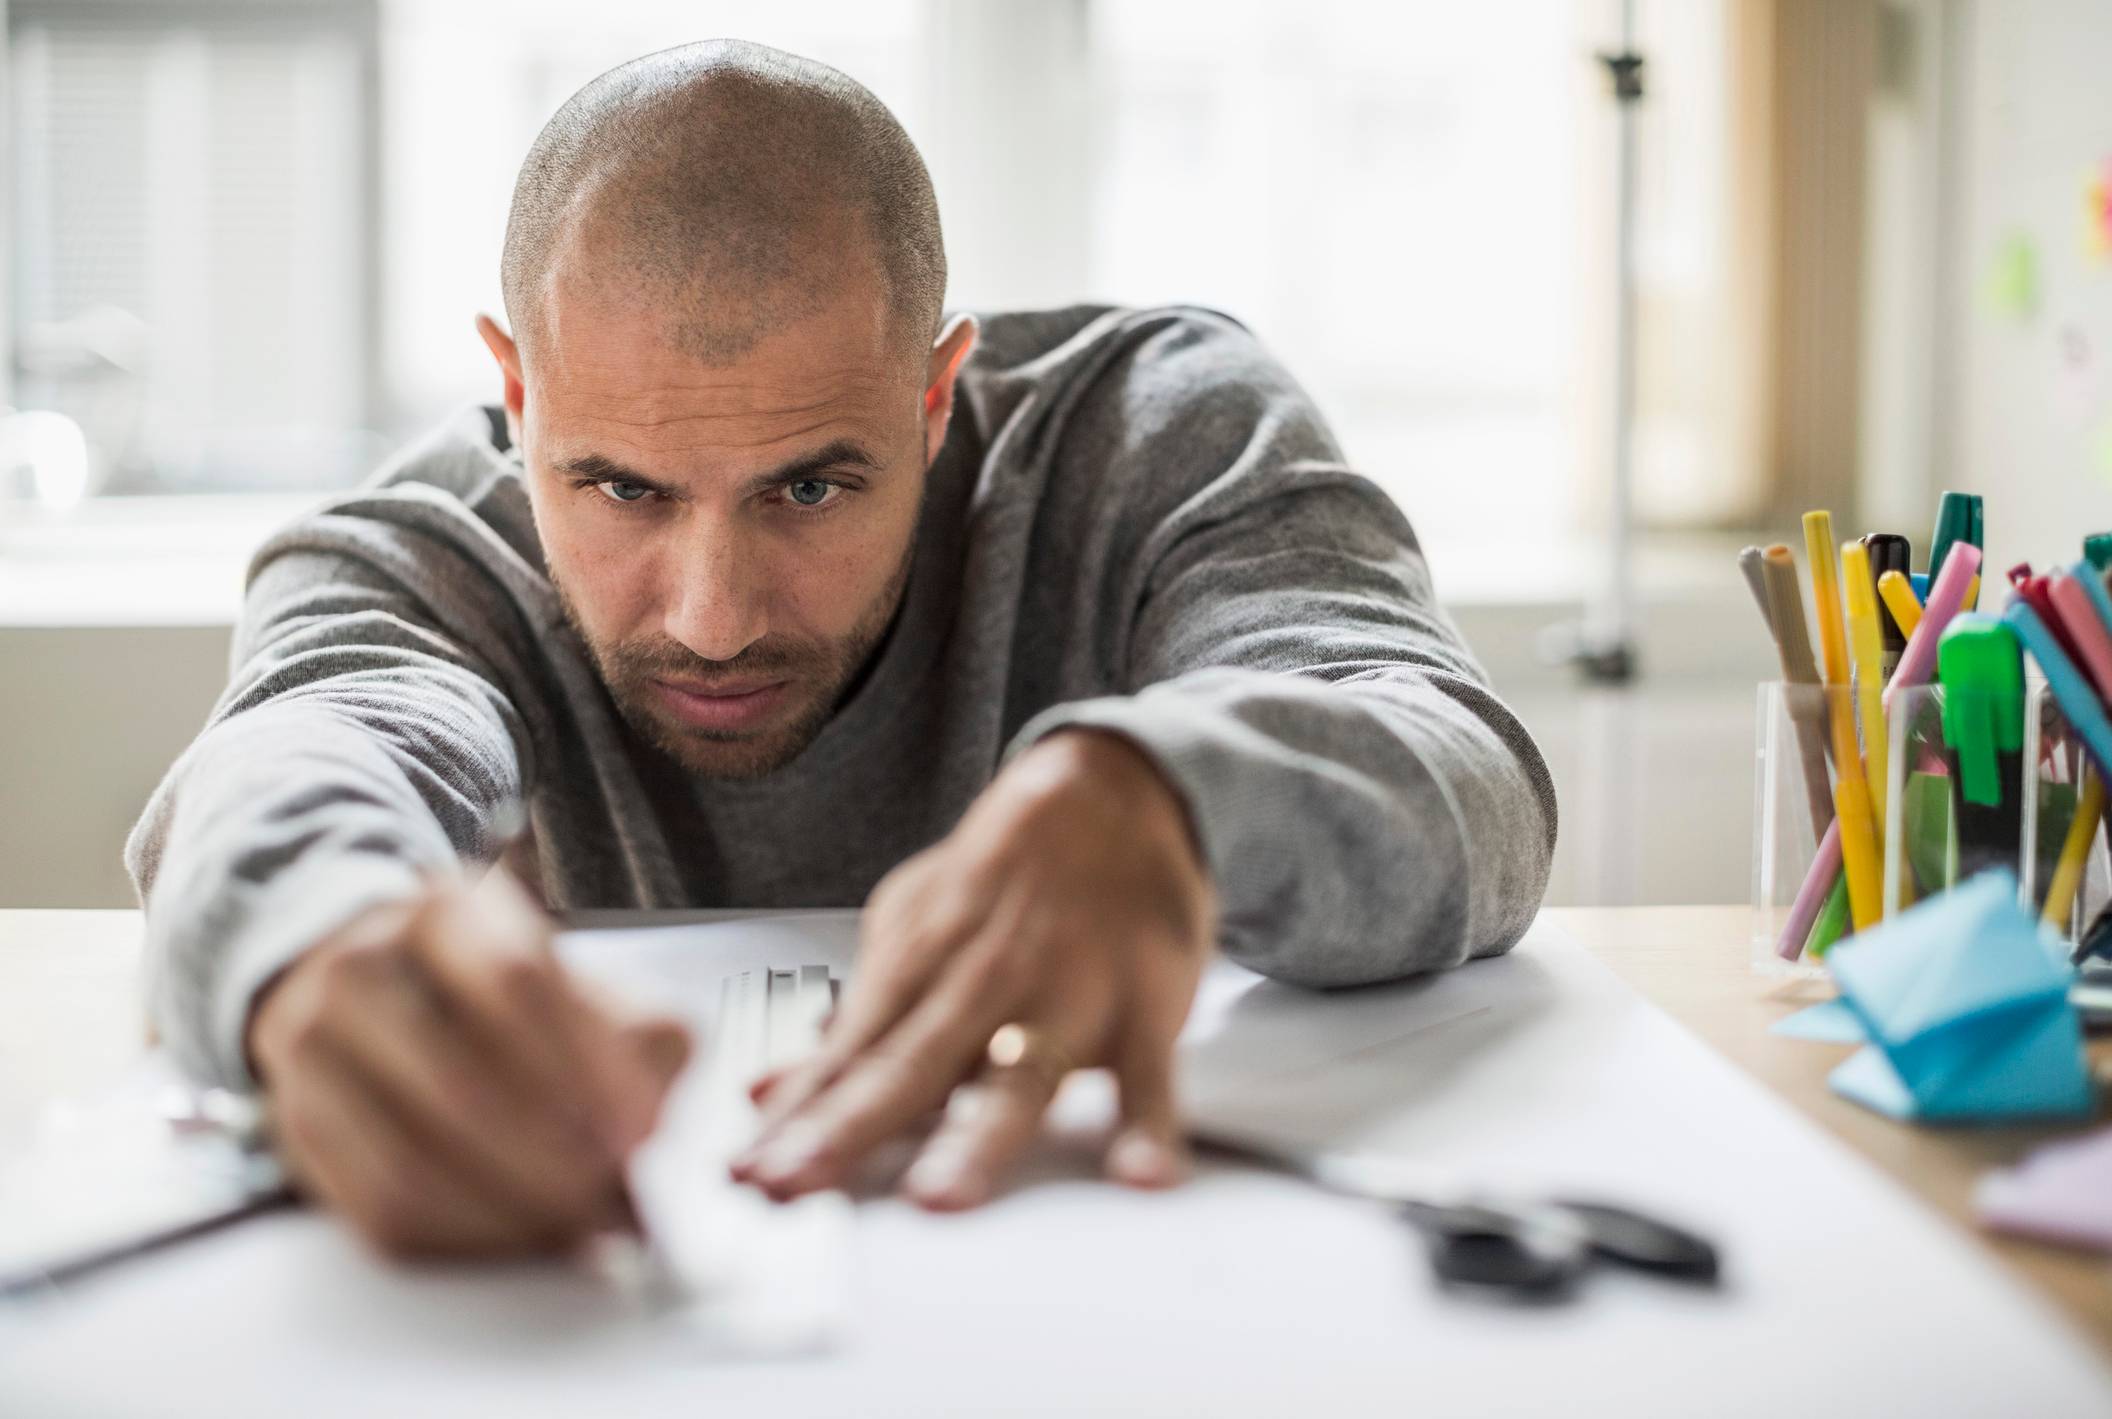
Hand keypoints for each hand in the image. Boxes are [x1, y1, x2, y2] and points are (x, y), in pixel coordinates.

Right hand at [247, 866, 691, 1259]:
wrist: (375, 985)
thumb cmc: (497, 994)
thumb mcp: (576, 980)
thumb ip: (637, 1033)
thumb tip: (651, 1119)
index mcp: (447, 911)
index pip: (517, 984)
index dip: (586, 1068)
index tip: (640, 1131)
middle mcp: (363, 966)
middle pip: (459, 1083)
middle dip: (552, 1159)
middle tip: (614, 1198)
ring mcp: (312, 1048)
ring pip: (412, 1161)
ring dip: (510, 1210)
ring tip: (579, 1224)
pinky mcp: (298, 1126)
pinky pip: (379, 1209)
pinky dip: (466, 1237)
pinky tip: (522, 1235)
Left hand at [733, 730, 1215, 1208]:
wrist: (1107, 794)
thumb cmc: (1002, 880)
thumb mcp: (911, 928)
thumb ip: (851, 1020)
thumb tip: (769, 1093)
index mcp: (922, 968)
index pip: (847, 1055)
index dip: (795, 1117)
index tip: (749, 1173)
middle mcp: (985, 986)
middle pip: (909, 1069)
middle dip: (847, 1130)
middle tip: (796, 1185)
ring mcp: (1066, 998)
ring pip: (1019, 1079)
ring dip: (977, 1140)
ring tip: (939, 1199)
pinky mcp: (1144, 1007)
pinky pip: (1150, 1077)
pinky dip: (1148, 1126)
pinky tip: (1141, 1174)